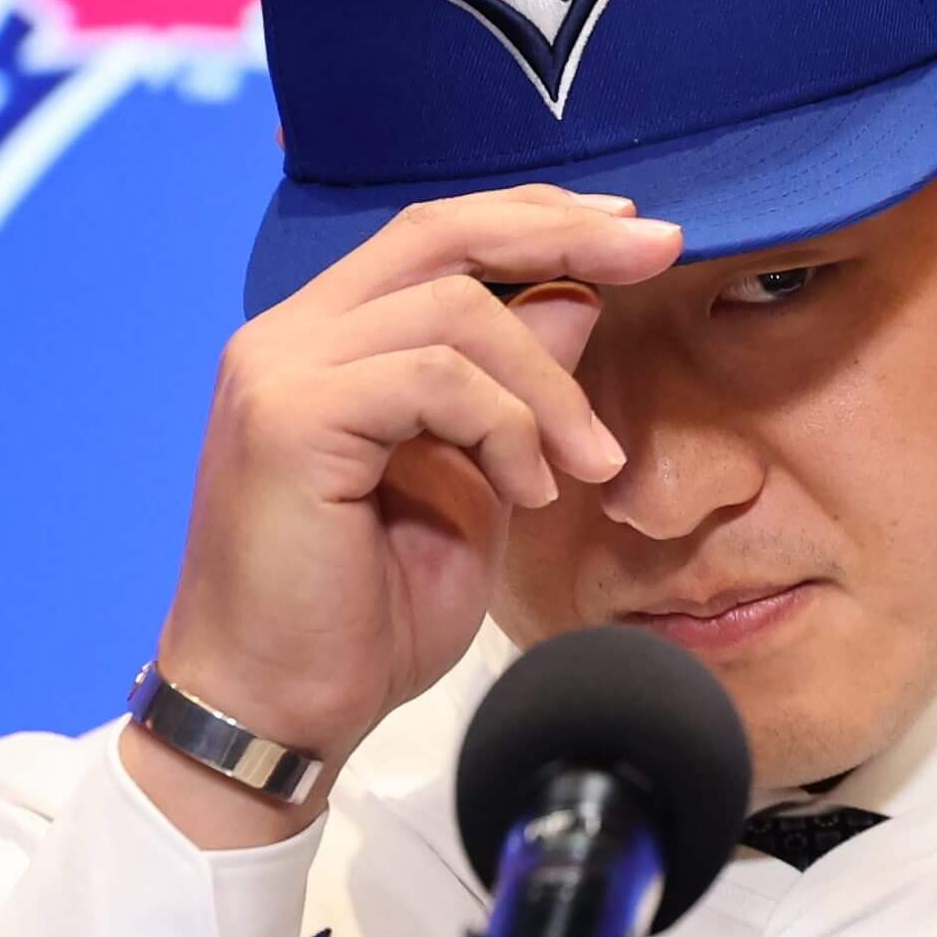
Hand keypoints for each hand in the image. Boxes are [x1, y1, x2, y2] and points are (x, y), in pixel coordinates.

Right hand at [123, 189, 681, 845]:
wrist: (276, 716)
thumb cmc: (359, 623)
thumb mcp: (472, 492)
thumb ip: (512, 399)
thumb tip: (576, 299)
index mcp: (323, 346)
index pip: (436, 238)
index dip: (536, 219)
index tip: (632, 235)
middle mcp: (288, 338)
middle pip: (441, 233)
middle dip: (563, 233)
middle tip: (659, 250)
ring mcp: (279, 370)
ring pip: (455, 310)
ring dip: (548, 388)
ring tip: (588, 466)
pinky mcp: (288, 417)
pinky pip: (432, 376)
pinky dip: (506, 427)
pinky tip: (528, 492)